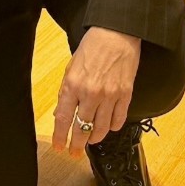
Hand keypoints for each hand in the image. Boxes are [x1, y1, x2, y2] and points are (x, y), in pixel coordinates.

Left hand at [52, 27, 141, 156]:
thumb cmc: (92, 47)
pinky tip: (107, 127)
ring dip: (94, 139)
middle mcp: (91, 93)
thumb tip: (61, 113)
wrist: (117, 34)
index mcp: (73, 84)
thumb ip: (66, 91)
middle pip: (82, 129)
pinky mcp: (125, 95)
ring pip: (100, 129)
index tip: (59, 147)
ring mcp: (110, 96)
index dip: (60, 137)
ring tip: (90, 141)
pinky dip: (112, 127)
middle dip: (77, 144)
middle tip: (74, 152)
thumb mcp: (71, 67)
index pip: (63, 119)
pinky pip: (118, 120)